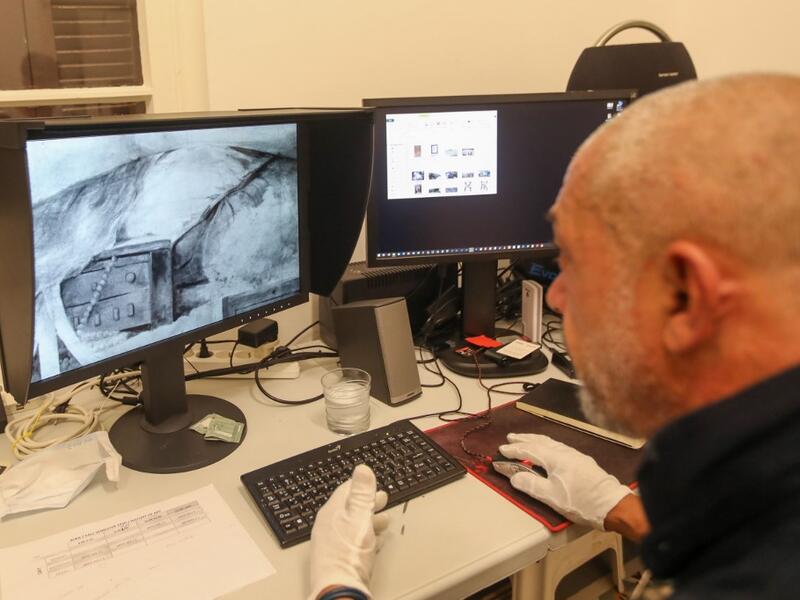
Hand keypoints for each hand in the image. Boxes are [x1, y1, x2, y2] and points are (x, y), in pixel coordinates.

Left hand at [308, 464, 389, 599]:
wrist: (339, 588)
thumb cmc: (349, 553)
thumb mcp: (359, 517)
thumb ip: (361, 493)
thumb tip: (362, 468)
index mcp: (331, 511)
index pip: (346, 489)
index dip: (362, 485)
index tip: (374, 484)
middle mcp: (327, 525)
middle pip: (349, 507)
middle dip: (367, 502)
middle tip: (382, 499)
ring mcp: (329, 542)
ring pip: (351, 524)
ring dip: (368, 519)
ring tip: (384, 520)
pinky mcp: (335, 558)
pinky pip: (350, 540)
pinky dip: (364, 535)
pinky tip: (373, 541)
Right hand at [499, 433, 631, 529]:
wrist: (612, 505)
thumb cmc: (581, 502)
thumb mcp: (551, 497)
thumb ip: (531, 485)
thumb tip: (514, 477)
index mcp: (555, 458)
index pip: (529, 450)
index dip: (514, 449)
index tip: (501, 450)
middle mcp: (565, 452)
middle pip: (540, 441)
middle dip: (524, 439)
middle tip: (510, 438)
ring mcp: (575, 456)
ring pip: (551, 442)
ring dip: (536, 440)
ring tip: (526, 441)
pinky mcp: (582, 461)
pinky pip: (559, 447)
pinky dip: (547, 445)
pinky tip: (548, 450)